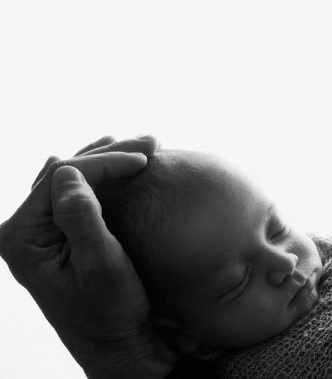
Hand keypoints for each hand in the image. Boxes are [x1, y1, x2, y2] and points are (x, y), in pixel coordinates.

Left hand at [0, 136, 176, 378]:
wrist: (119, 343)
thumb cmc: (113, 312)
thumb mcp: (101, 267)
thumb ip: (81, 218)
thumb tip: (67, 171)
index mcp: (22, 238)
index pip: (62, 177)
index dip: (105, 162)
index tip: (147, 159)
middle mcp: (23, 231)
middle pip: (65, 171)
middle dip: (110, 154)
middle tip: (154, 143)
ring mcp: (40, 231)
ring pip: (71, 175)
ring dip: (108, 157)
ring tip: (145, 146)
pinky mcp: (60, 233)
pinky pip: (77, 191)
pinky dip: (104, 174)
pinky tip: (124, 162)